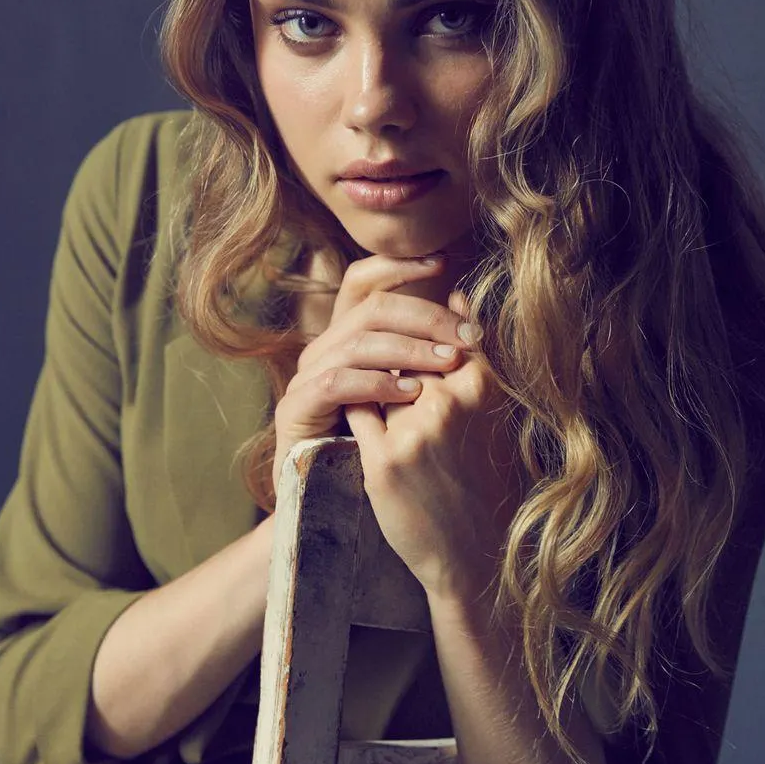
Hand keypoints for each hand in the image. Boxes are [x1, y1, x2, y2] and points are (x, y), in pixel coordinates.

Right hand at [271, 253, 472, 497]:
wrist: (337, 501)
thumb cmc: (384, 446)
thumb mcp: (413, 392)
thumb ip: (431, 351)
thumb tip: (466, 308)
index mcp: (348, 335)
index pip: (364, 280)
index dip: (399, 265)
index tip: (442, 262)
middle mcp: (324, 347)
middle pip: (370, 307)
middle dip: (425, 315)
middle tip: (466, 335)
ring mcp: (307, 375)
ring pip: (358, 341)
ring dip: (409, 349)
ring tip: (448, 362)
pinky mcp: (298, 407)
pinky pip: (337, 381)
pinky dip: (377, 383)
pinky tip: (411, 393)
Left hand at [344, 286, 524, 602]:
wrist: (471, 556)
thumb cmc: (481, 477)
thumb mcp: (490, 411)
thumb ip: (473, 352)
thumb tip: (455, 291)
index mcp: (481, 386)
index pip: (439, 331)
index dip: (423, 337)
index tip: (420, 350)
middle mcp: (449, 401)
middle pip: (402, 352)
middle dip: (395, 363)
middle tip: (407, 400)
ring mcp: (415, 429)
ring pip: (375, 377)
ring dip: (374, 386)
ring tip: (390, 415)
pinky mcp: (384, 459)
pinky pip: (355, 410)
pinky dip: (355, 412)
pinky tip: (366, 432)